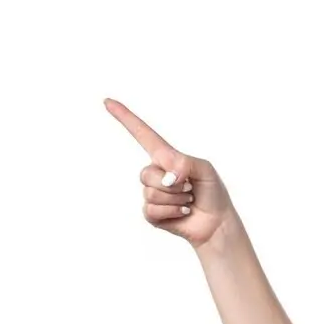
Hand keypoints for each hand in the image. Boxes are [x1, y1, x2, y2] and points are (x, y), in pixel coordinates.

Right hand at [105, 98, 236, 248]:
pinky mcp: (151, 213)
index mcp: (166, 157)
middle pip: (146, 174)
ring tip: (188, 200)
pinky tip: (183, 211)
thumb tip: (166, 177)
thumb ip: (184, 164)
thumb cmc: (212, 191)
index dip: (125, 117)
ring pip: (151, 193)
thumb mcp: (204, 169)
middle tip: (190, 188)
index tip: (108, 101)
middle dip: (172, 184)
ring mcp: (151, 193)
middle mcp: (155, 172)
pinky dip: (172, 212)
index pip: (142, 134)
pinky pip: (152, 210)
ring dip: (175, 199)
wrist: (216, 221)